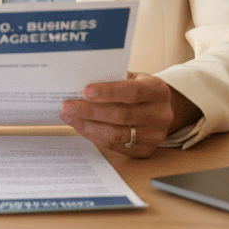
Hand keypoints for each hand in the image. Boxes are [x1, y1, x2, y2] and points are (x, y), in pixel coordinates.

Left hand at [60, 73, 199, 158]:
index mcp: (158, 90)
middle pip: (121, 115)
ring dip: (88, 126)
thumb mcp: (132, 78)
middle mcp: (160, 114)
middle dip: (90, 111)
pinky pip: (115, 146)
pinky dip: (95, 137)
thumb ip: (112, 80)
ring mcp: (155, 135)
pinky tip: (82, 127)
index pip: (132, 92)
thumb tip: (80, 87)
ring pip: (116, 134)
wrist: (159, 109)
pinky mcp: (146, 150)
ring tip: (70, 117)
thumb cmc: (139, 89)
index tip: (85, 91)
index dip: (108, 92)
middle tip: (67, 106)